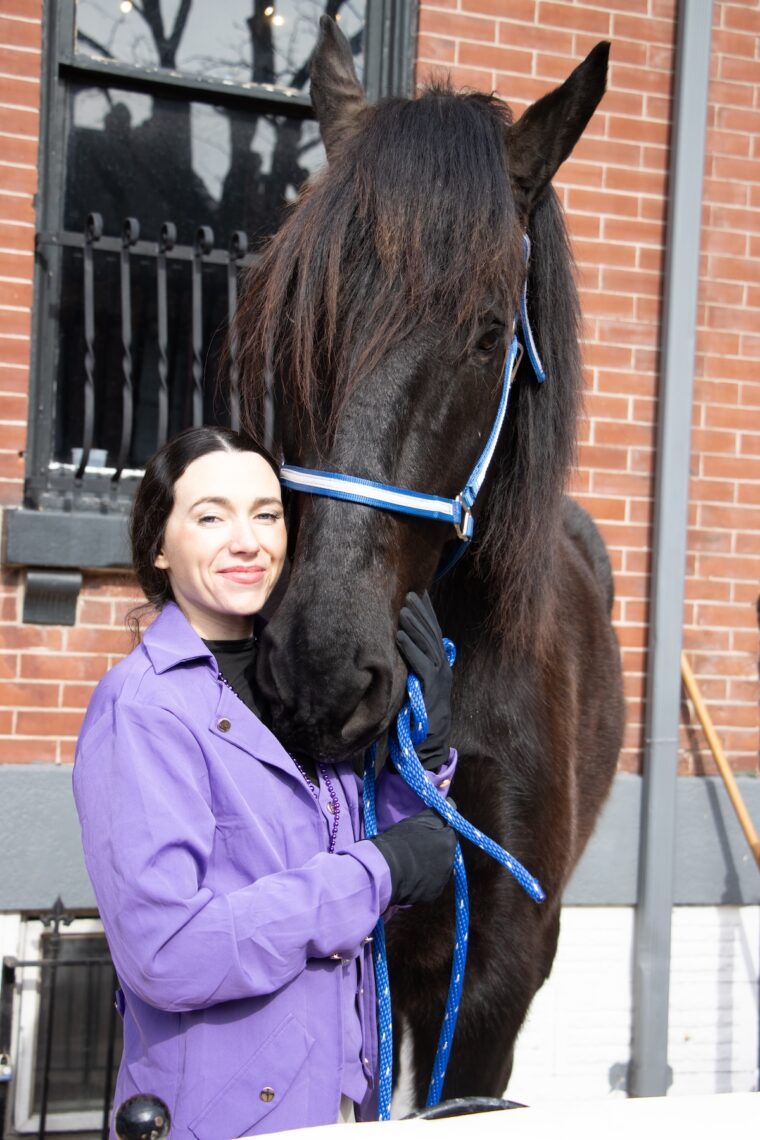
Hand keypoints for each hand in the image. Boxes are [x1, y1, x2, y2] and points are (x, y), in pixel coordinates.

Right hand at [369, 808, 456, 905]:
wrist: (384, 870)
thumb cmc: (399, 841)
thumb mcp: (419, 820)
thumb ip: (438, 812)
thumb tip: (451, 803)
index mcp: (448, 842)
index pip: (450, 832)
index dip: (439, 830)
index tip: (427, 831)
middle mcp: (450, 863)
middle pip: (446, 851)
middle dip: (436, 848)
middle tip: (417, 846)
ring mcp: (442, 881)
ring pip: (440, 868)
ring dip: (431, 864)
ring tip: (412, 862)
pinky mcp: (432, 895)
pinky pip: (432, 884)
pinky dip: (425, 880)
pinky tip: (411, 875)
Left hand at [396, 592, 451, 769]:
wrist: (426, 751)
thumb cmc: (414, 721)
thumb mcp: (412, 689)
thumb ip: (411, 671)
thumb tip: (399, 652)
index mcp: (440, 669)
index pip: (434, 636)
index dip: (427, 616)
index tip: (419, 596)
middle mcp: (443, 671)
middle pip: (433, 636)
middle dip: (422, 614)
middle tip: (410, 595)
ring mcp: (440, 681)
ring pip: (428, 646)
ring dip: (415, 626)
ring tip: (404, 608)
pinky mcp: (431, 691)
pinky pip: (421, 664)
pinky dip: (410, 648)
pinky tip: (399, 634)